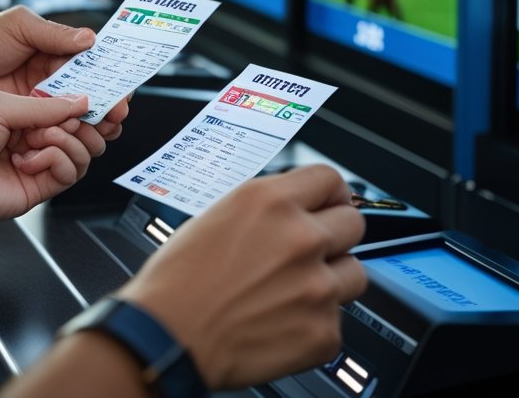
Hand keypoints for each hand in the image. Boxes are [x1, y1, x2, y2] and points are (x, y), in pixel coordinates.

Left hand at [0, 6, 128, 140]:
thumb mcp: (16, 28)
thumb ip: (54, 34)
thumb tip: (90, 40)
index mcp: (50, 61)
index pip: (91, 71)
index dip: (110, 79)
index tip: (124, 88)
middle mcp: (49, 92)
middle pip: (93, 103)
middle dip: (108, 108)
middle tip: (115, 113)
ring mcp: (41, 120)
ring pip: (82, 130)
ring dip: (88, 128)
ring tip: (85, 127)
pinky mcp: (33, 148)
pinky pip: (63, 153)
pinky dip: (65, 147)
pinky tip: (53, 141)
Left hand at [0, 91, 102, 228]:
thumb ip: (46, 104)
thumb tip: (83, 102)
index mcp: (25, 105)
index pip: (70, 97)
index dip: (92, 94)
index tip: (112, 92)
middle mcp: (35, 131)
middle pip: (84, 124)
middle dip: (92, 118)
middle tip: (92, 115)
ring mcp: (40, 158)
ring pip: (84, 149)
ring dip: (69, 139)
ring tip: (41, 137)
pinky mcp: (41, 185)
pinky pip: (71, 171)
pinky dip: (57, 160)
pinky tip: (29, 159)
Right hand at [116, 165, 365, 389]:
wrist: (164, 338)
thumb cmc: (176, 283)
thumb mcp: (216, 217)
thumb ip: (265, 210)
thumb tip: (293, 211)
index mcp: (271, 202)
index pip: (330, 180)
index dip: (330, 194)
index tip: (330, 204)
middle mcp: (301, 238)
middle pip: (353, 223)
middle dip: (336, 235)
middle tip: (314, 251)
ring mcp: (317, 286)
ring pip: (355, 274)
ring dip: (332, 281)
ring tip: (296, 293)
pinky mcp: (321, 332)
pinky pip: (337, 322)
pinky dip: (314, 325)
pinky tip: (282, 324)